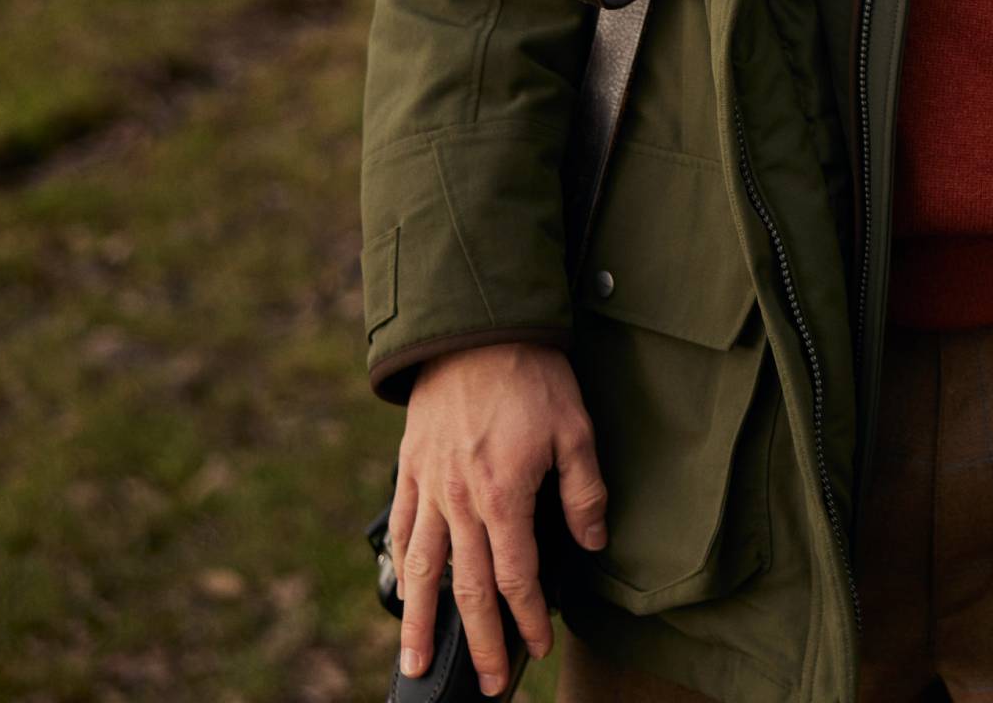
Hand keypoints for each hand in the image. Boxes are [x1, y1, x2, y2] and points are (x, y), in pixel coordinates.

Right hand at [388, 341, 609, 696]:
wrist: (476, 327)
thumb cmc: (532, 374)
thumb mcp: (576, 428)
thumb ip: (584, 492)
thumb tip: (593, 543)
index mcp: (503, 497)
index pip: (517, 577)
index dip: (529, 618)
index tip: (538, 646)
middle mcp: (459, 502)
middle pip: (468, 589)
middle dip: (479, 643)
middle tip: (487, 685)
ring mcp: (428, 487)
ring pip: (420, 570)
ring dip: (419, 624)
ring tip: (415, 667)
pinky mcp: (410, 468)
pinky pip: (401, 527)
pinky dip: (400, 566)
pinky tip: (400, 590)